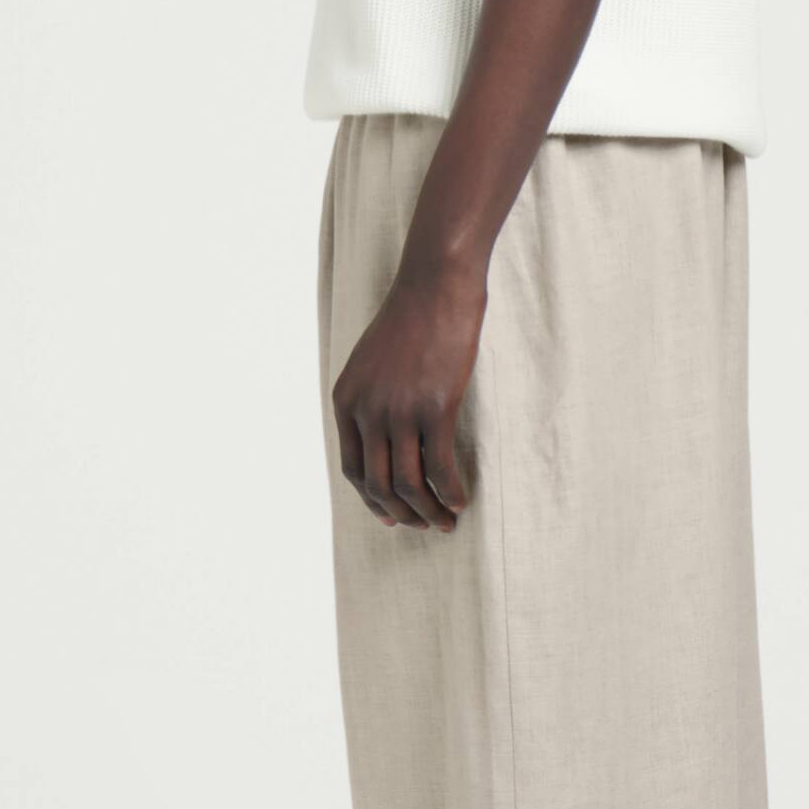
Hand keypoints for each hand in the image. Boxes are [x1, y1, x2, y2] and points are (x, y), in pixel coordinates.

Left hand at [331, 256, 483, 529]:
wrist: (435, 284)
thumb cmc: (411, 318)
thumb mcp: (372, 360)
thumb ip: (371, 398)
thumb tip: (386, 439)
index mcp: (346, 400)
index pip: (352, 469)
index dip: (372, 500)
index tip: (393, 515)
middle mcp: (367, 410)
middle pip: (379, 484)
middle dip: (403, 513)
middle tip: (425, 525)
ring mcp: (400, 411)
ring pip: (409, 484)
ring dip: (428, 511)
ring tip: (447, 521)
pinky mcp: (436, 408)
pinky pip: (441, 467)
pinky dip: (451, 492)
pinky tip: (462, 499)